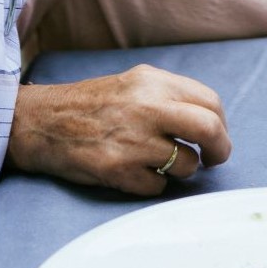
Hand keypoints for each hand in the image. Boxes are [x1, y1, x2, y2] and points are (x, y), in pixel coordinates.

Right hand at [7, 64, 231, 195]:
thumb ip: (170, 96)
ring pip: (187, 165)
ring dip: (179, 170)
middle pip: (209, 129)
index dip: (221, 124)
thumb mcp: (134, 83)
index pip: (210, 102)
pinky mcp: (119, 169)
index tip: (215, 137)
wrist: (45, 121)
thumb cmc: (93, 104)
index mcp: (152, 81)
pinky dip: (153, 183)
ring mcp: (133, 140)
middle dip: (220, 149)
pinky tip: (134, 170)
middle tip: (212, 159)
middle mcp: (146, 107)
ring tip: (157, 161)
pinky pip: (159, 186)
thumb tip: (210, 121)